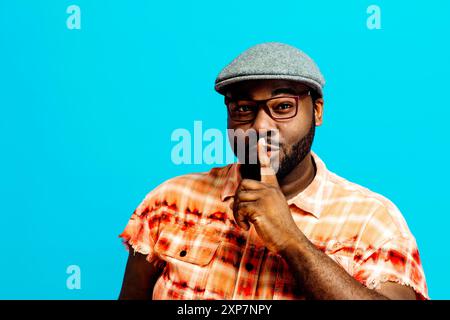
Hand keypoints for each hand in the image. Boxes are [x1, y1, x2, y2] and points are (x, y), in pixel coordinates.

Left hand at [233, 138, 301, 252]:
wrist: (289, 240)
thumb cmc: (279, 227)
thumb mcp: (270, 209)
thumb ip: (254, 201)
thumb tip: (232, 200)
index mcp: (274, 189)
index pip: (267, 168)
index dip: (262, 154)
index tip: (260, 140)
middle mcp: (270, 190)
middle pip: (243, 185)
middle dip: (239, 201)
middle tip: (243, 216)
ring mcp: (265, 198)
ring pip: (239, 198)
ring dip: (238, 214)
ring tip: (246, 223)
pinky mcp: (259, 208)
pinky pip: (239, 209)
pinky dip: (239, 220)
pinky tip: (246, 227)